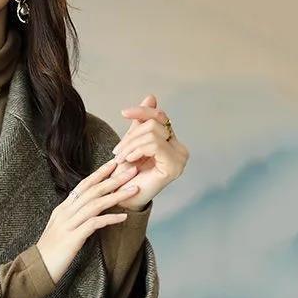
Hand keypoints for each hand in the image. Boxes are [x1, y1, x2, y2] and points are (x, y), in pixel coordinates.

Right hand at [36, 159, 139, 284]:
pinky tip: (123, 217)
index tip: (115, 164)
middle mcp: (65, 213)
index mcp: (62, 209)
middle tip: (132, 170)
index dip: (100, 173)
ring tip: (134, 189)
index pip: (83, 185)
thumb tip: (88, 212)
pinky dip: (110, 219)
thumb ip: (73, 218)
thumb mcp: (60, 229)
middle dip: (114, 179)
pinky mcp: (72, 238)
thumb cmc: (51, 252)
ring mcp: (68, 225)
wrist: (37, 268)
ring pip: (95, 204)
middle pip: (92, 191)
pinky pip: (94, 224)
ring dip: (116, 195)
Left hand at [110, 94, 188, 209]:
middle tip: (117, 152)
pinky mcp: (174, 167)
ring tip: (121, 158)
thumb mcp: (132, 145)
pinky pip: (154, 145)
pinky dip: (137, 150)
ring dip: (130, 145)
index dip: (142, 111)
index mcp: (172, 143)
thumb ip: (140, 124)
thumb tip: (151, 96)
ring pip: (153, 133)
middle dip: (131, 136)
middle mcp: (180, 150)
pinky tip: (128, 160)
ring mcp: (179, 159)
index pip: (160, 117)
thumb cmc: (125, 176)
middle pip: (155, 124)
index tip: (124, 112)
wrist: (122, 202)